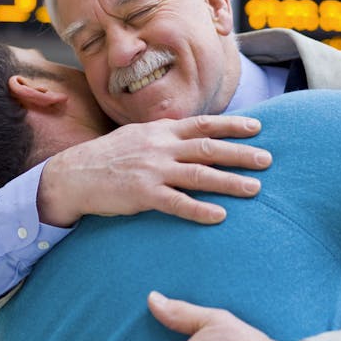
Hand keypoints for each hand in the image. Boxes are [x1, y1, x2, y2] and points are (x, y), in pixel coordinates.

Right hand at [38, 115, 271, 226]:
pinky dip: (200, 210)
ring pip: (199, 175)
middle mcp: (160, 147)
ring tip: (254, 189)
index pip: (203, 124)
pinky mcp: (142, 195)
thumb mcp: (138, 137)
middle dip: (240, 153)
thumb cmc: (108, 157)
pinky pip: (176, 203)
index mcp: (160, 131)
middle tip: (267, 160)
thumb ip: (166, 136)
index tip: (257, 127)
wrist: (73, 175)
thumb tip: (195, 137)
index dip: (232, 125)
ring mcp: (152, 170)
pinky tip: (219, 216)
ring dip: (229, 182)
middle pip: (208, 148)